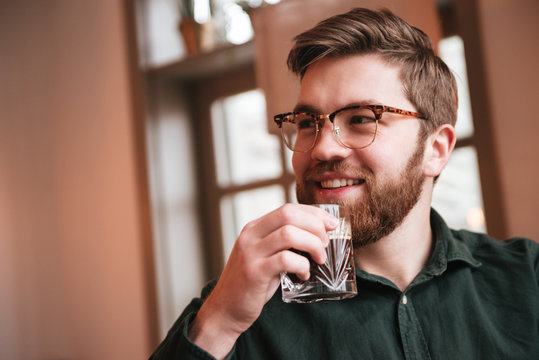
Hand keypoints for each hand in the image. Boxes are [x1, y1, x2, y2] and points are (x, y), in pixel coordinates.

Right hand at [189, 203, 337, 357]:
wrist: (225, 310)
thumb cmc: (251, 284)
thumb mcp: (264, 256)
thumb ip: (282, 244)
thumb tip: (317, 236)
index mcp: (254, 228)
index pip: (288, 209)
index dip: (314, 213)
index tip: (331, 224)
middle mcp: (251, 236)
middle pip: (289, 214)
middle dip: (315, 226)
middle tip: (325, 243)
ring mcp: (250, 253)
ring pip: (289, 234)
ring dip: (312, 245)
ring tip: (319, 259)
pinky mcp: (254, 272)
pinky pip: (286, 259)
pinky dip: (302, 265)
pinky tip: (303, 275)